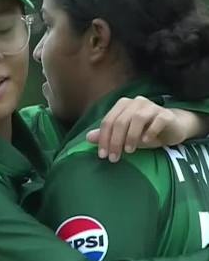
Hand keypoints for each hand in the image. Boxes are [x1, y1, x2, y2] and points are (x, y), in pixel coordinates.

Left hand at [86, 96, 207, 162]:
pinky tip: (146, 141)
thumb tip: (88, 138)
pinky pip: (157, 120)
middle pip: (121, 121)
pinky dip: (150, 131)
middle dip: (115, 141)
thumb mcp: (124, 136)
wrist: (172, 129)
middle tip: (114, 158)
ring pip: (137, 118)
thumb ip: (107, 135)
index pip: (108, 121)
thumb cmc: (145, 132)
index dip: (103, 139)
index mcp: (122, 105)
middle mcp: (136, 102)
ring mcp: (152, 106)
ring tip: (129, 151)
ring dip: (131, 136)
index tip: (103, 155)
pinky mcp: (166, 114)